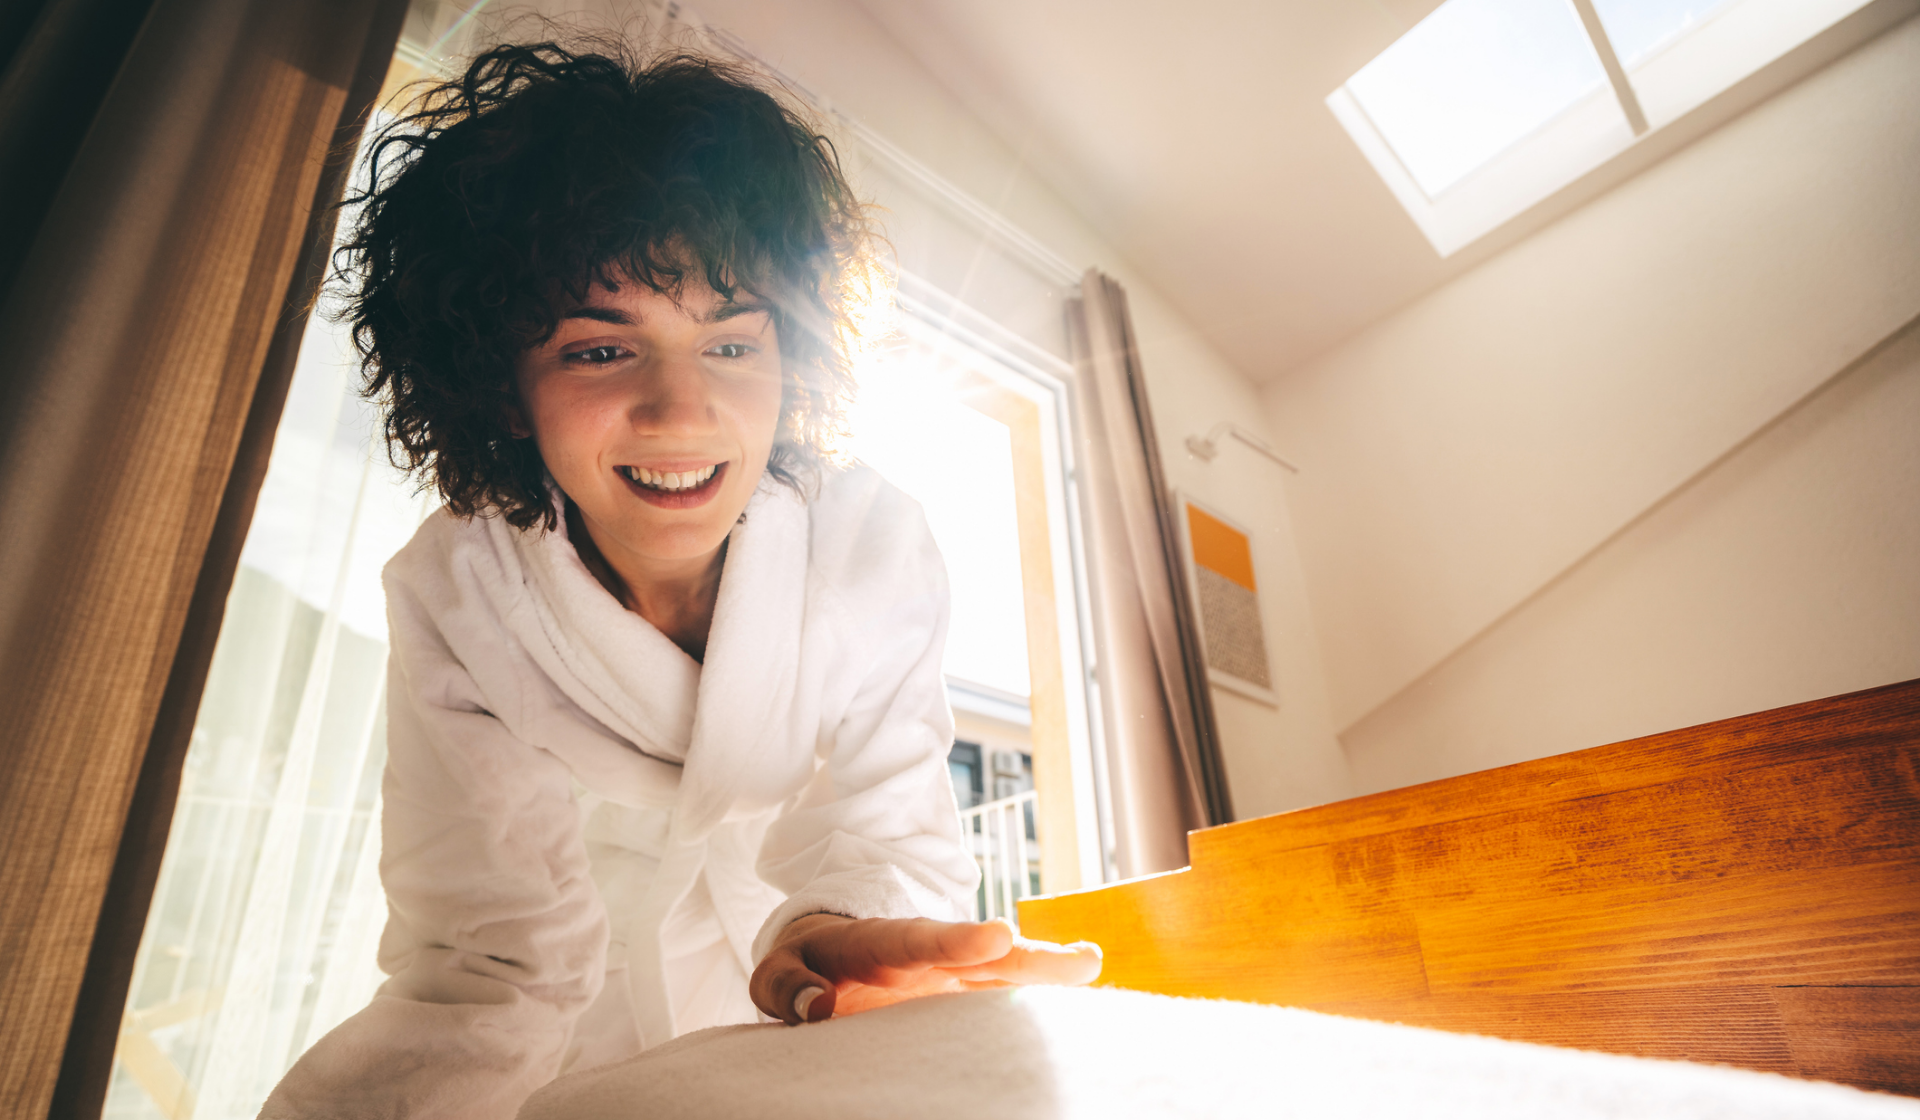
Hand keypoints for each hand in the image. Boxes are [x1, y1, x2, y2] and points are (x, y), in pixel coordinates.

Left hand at [749, 914, 1101, 1024]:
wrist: (828, 953)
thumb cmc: (801, 964)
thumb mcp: (777, 969)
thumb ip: (785, 984)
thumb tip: (816, 1008)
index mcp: (882, 941)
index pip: (923, 939)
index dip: (960, 940)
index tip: (999, 936)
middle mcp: (929, 954)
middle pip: (985, 955)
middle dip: (1029, 957)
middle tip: (1081, 960)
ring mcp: (954, 975)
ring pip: (1006, 972)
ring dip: (1048, 970)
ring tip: (1091, 964)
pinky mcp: (965, 994)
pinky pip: (1005, 993)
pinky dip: (1040, 993)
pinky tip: (1080, 993)